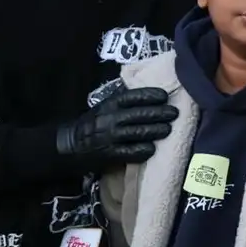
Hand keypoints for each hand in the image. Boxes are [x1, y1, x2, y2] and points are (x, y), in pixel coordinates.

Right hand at [55, 87, 178, 167]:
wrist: (71, 146)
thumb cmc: (93, 124)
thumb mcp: (104, 107)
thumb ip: (123, 101)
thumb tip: (148, 91)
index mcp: (109, 104)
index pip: (132, 97)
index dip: (149, 95)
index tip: (164, 96)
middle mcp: (110, 119)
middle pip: (139, 115)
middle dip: (159, 113)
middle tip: (174, 113)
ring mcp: (110, 137)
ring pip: (137, 133)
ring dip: (155, 130)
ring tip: (168, 129)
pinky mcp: (110, 155)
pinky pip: (130, 152)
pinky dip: (143, 150)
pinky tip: (153, 148)